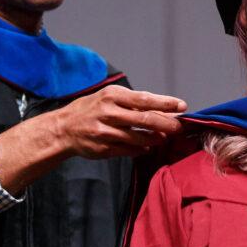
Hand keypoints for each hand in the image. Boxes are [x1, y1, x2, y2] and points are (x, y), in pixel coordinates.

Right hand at [45, 85, 187, 159]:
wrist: (64, 128)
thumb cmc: (91, 109)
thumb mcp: (108, 97)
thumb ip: (133, 102)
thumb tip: (163, 108)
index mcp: (112, 96)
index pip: (144, 99)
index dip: (165, 103)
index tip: (182, 106)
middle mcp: (108, 113)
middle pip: (145, 120)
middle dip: (166, 124)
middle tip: (179, 127)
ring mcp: (105, 132)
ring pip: (139, 138)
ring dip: (155, 139)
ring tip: (163, 138)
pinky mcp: (104, 149)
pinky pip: (129, 150)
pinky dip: (141, 149)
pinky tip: (147, 147)